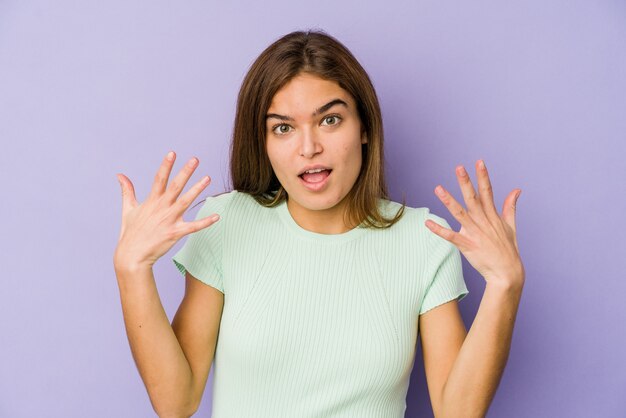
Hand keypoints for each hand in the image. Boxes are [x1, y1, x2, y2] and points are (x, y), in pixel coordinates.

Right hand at [113, 151, 219, 270]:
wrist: (132, 256)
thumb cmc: (131, 232)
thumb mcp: (128, 209)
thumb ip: (127, 191)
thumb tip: (120, 175)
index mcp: (151, 201)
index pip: (159, 179)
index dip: (166, 166)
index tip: (172, 153)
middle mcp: (161, 208)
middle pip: (175, 186)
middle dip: (185, 172)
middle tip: (195, 160)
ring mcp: (169, 220)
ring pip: (186, 202)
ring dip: (197, 190)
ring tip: (208, 178)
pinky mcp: (175, 233)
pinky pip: (193, 227)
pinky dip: (205, 222)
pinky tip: (217, 216)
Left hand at [425, 160, 524, 288]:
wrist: (507, 273)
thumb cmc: (508, 250)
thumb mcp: (511, 226)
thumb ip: (510, 207)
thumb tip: (516, 189)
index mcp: (493, 216)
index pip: (488, 191)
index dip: (483, 176)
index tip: (479, 162)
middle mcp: (483, 222)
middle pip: (473, 198)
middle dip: (466, 182)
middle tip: (458, 167)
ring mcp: (475, 233)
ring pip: (459, 214)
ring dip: (448, 201)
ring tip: (438, 188)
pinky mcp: (467, 245)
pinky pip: (450, 236)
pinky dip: (439, 230)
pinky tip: (427, 223)